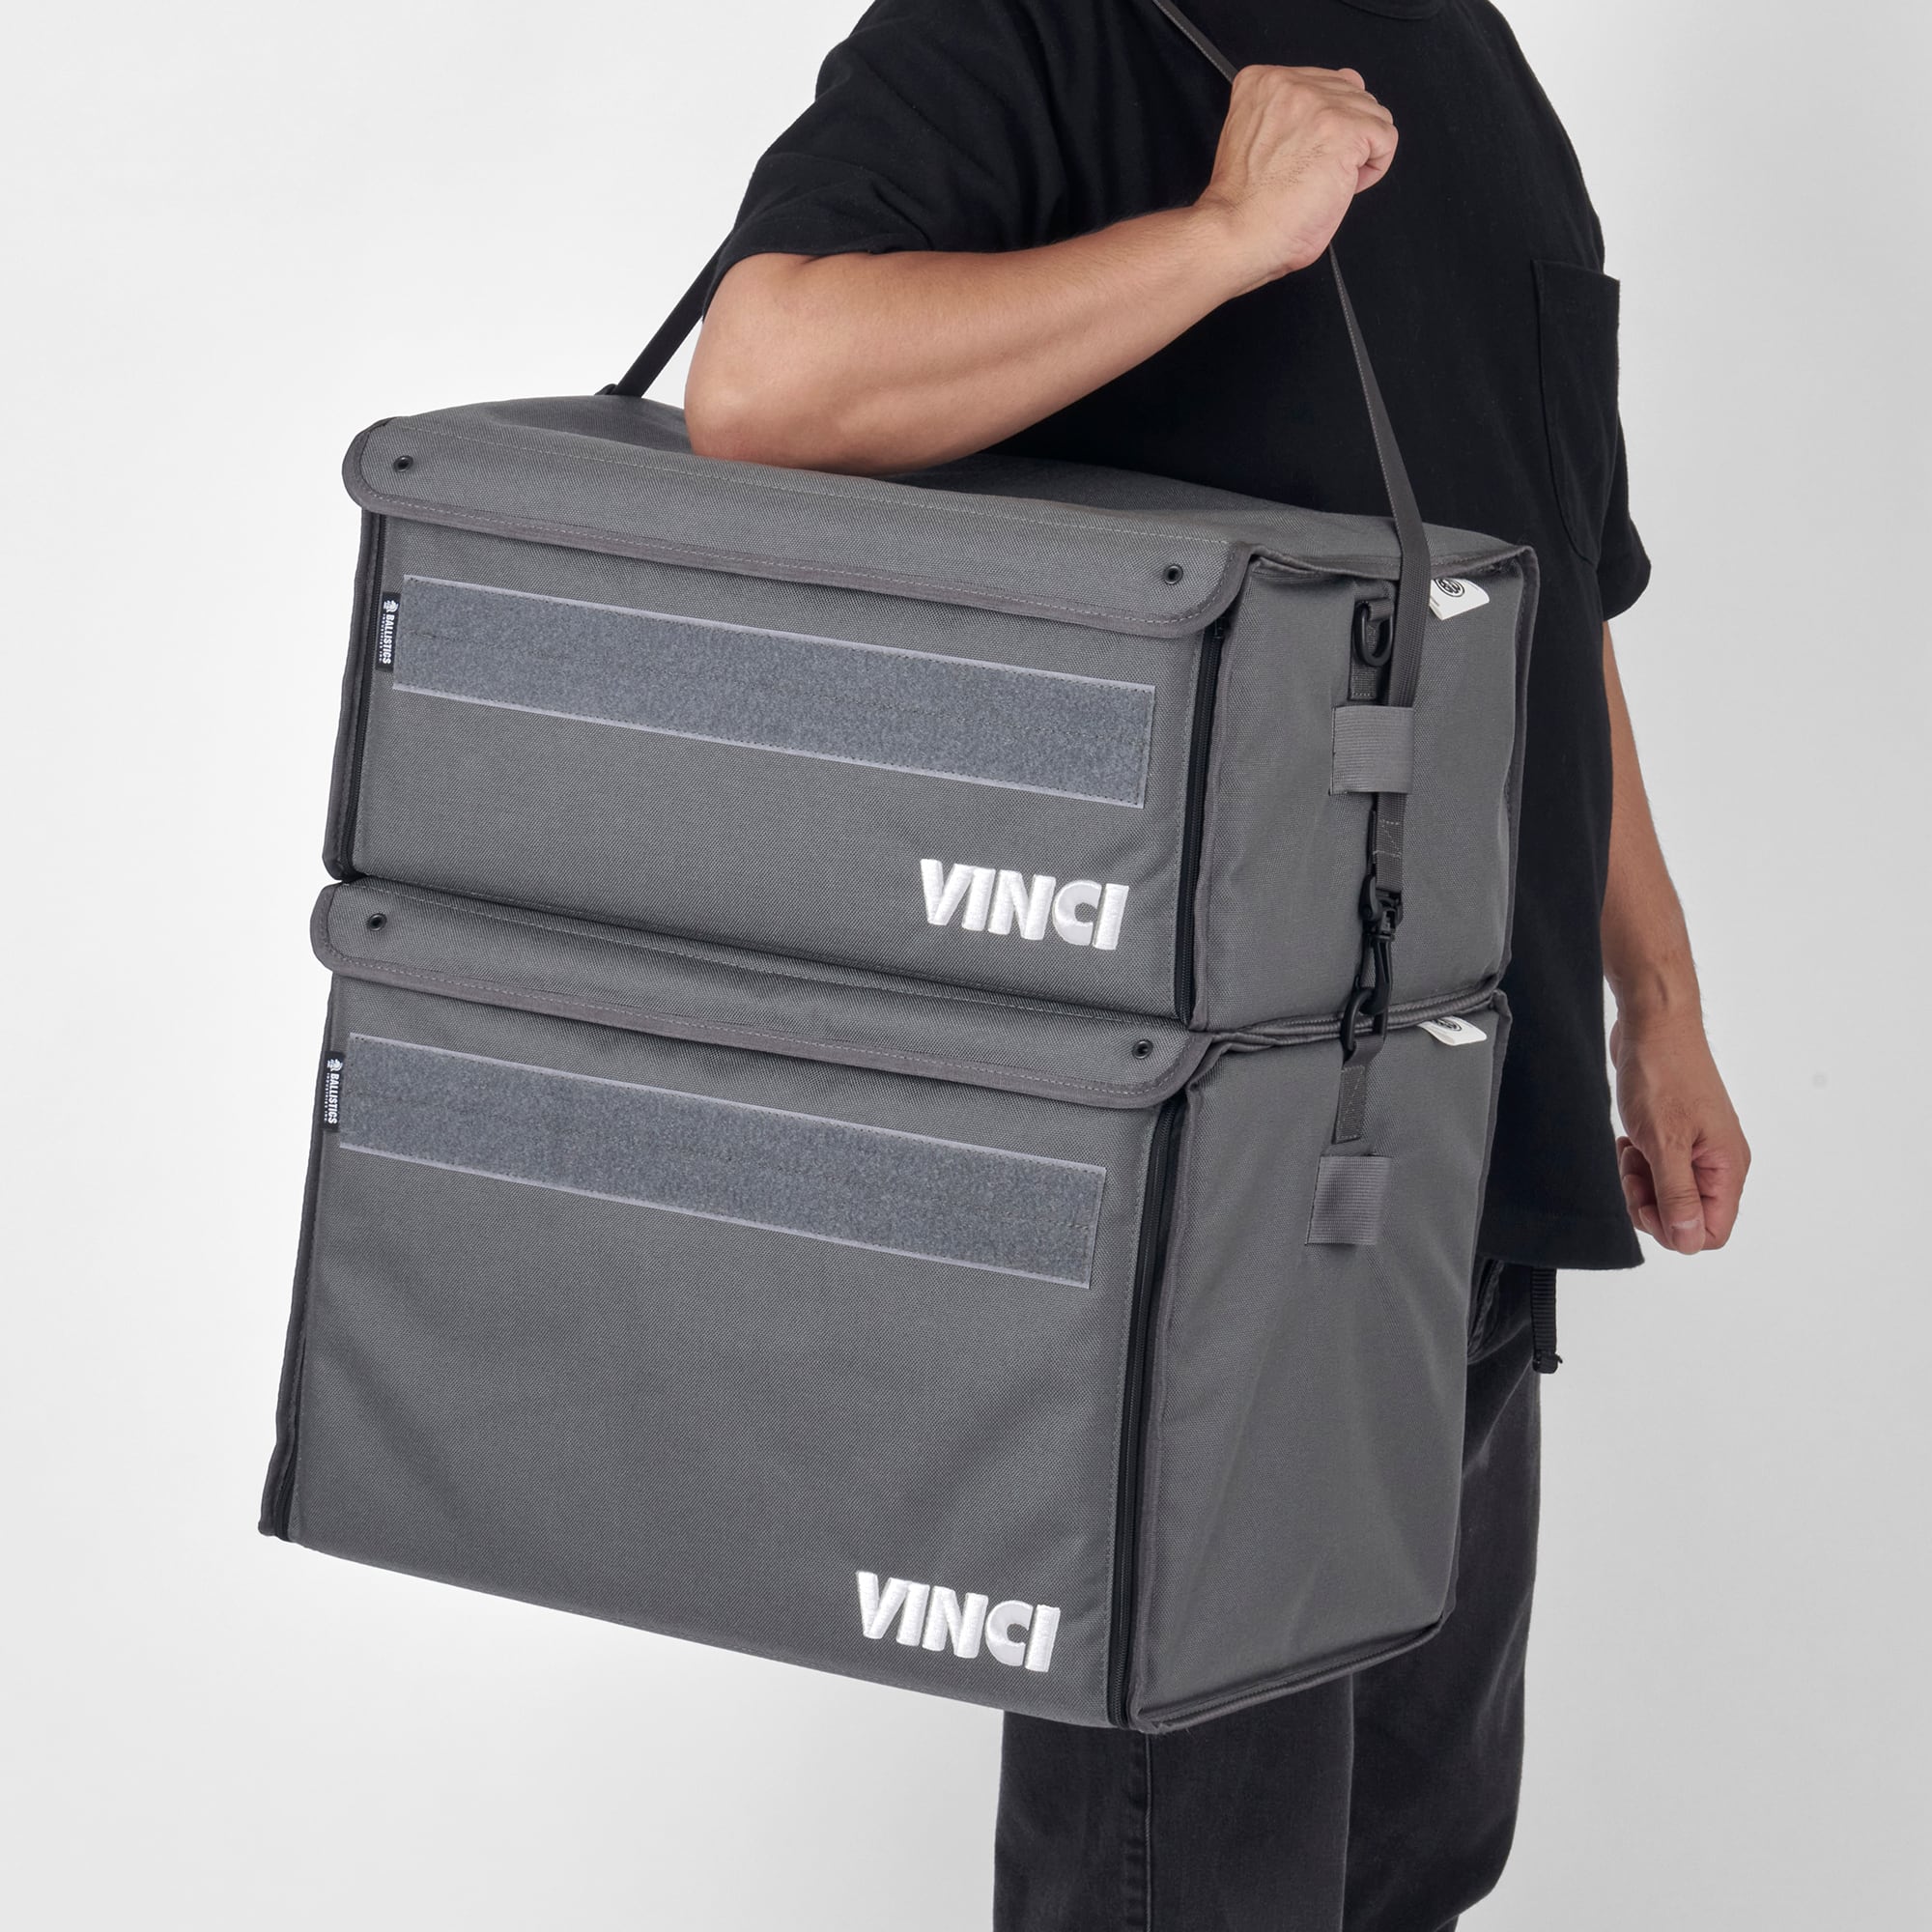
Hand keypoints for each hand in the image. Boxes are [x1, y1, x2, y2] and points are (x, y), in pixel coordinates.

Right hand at [1193, 65, 1398, 290]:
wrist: (1239, 233)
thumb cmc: (1245, 203)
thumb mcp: (1257, 134)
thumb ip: (1293, 110)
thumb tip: (1344, 86)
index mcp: (1263, 81)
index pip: (1325, 84)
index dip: (1324, 128)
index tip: (1304, 156)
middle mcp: (1291, 83)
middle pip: (1352, 97)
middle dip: (1344, 139)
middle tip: (1314, 174)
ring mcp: (1320, 103)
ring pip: (1373, 115)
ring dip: (1359, 154)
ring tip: (1326, 180)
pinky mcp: (1345, 129)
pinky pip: (1386, 138)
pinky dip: (1374, 169)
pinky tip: (1343, 185)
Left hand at [1610, 1011, 1750, 1254]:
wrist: (1654, 1024)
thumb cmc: (1662, 1075)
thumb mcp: (1665, 1143)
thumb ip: (1677, 1196)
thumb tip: (1688, 1241)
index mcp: (1728, 1168)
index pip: (1711, 1232)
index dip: (1674, 1229)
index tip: (1647, 1200)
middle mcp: (1719, 1162)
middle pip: (1686, 1217)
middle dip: (1651, 1204)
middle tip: (1633, 1171)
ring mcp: (1698, 1148)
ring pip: (1668, 1194)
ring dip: (1641, 1181)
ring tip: (1630, 1148)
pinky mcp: (1677, 1134)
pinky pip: (1657, 1169)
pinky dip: (1639, 1162)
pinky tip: (1629, 1140)